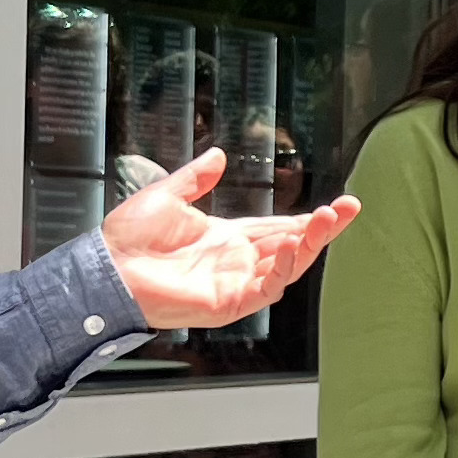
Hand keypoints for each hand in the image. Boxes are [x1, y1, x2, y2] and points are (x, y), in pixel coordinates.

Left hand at [102, 149, 362, 329]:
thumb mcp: (167, 195)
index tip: (336, 204)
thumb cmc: (128, 239)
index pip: (279, 227)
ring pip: (286, 266)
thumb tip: (218, 155)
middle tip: (350, 206)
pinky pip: (265, 288)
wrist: (106, 269)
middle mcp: (238, 261)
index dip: (307, 218)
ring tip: (330, 218)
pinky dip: (282, 269)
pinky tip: (294, 247)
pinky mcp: (228, 302)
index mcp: (228, 239)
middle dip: (322, 227)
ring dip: (310, 244)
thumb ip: (196, 177)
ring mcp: (235, 283)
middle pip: (292, 245)